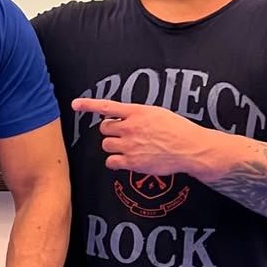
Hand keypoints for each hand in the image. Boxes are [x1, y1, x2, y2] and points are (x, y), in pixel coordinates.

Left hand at [71, 97, 213, 175]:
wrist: (191, 148)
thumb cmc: (177, 130)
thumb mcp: (157, 113)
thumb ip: (137, 114)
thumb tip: (121, 117)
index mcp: (138, 112)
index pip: (107, 107)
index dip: (88, 105)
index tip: (75, 104)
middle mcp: (131, 127)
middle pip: (104, 129)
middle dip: (111, 132)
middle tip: (124, 135)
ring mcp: (130, 145)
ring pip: (106, 144)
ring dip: (113, 146)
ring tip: (129, 147)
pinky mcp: (132, 162)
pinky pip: (111, 161)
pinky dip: (115, 161)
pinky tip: (126, 159)